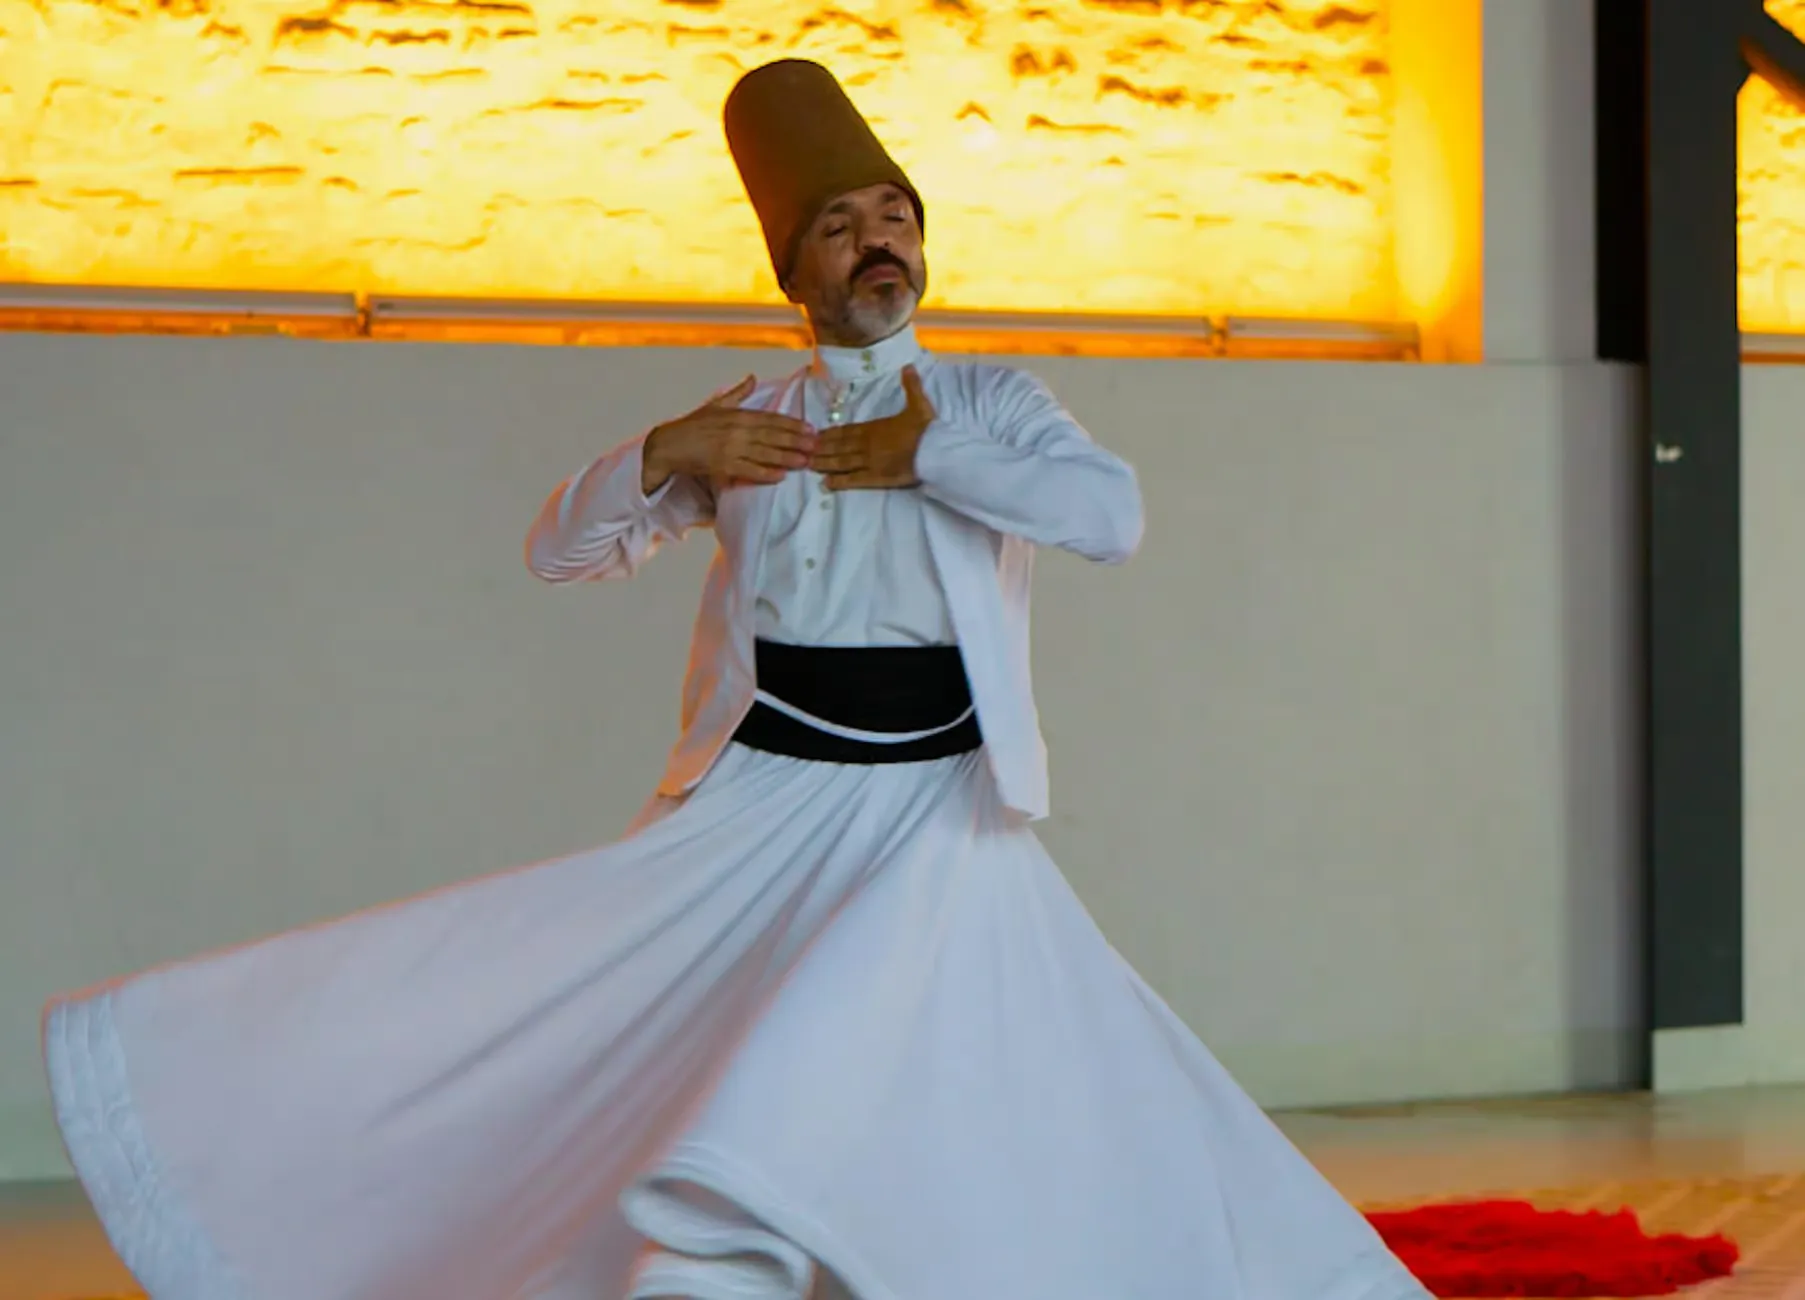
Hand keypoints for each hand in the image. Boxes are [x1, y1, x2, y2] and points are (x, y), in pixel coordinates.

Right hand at [642, 376, 817, 493]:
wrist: (668, 445)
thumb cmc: (692, 426)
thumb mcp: (716, 405)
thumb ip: (737, 394)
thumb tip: (752, 378)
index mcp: (737, 415)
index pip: (771, 419)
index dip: (792, 424)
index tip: (811, 429)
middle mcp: (736, 430)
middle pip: (772, 435)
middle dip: (796, 441)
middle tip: (817, 446)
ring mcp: (730, 449)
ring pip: (764, 453)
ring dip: (787, 457)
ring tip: (806, 461)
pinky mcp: (722, 466)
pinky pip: (748, 470)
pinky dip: (765, 473)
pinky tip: (781, 475)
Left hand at [810, 365, 936, 490]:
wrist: (934, 451)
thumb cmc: (926, 429)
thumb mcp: (920, 404)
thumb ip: (912, 386)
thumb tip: (908, 366)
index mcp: (875, 427)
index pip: (847, 430)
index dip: (831, 433)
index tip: (817, 434)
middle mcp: (867, 444)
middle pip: (839, 446)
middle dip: (821, 448)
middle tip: (804, 450)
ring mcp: (869, 462)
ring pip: (841, 462)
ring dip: (825, 463)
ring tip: (809, 465)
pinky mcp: (876, 478)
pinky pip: (854, 480)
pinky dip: (839, 482)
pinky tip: (826, 484)